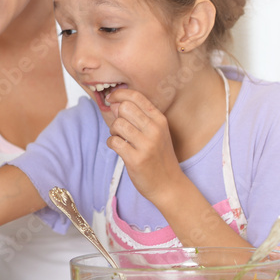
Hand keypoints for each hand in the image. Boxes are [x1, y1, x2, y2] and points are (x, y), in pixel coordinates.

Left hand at [104, 88, 182, 203]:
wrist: (169, 185)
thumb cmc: (159, 157)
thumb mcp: (155, 133)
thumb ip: (137, 117)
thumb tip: (115, 104)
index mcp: (160, 120)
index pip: (136, 97)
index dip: (119, 94)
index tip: (111, 98)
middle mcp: (155, 130)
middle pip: (124, 108)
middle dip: (116, 116)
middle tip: (120, 128)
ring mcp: (146, 145)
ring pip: (117, 125)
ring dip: (113, 131)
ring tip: (121, 139)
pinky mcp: (136, 159)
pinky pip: (113, 142)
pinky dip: (111, 143)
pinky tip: (119, 148)